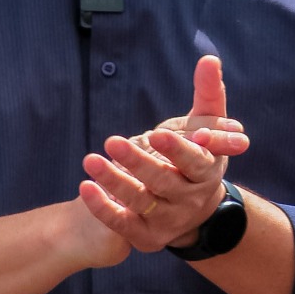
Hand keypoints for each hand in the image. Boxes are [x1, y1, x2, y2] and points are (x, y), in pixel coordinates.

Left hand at [77, 56, 248, 252]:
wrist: (194, 210)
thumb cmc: (197, 156)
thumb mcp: (207, 126)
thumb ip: (208, 93)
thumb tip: (209, 58)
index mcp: (207, 171)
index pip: (196, 162)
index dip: (178, 150)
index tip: (157, 133)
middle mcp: (190, 199)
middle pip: (164, 181)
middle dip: (139, 162)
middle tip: (113, 142)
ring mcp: (169, 220)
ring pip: (140, 201)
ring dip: (114, 181)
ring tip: (90, 160)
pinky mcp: (146, 236)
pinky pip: (122, 223)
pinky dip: (103, 207)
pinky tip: (85, 187)